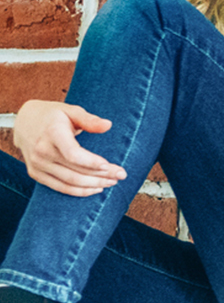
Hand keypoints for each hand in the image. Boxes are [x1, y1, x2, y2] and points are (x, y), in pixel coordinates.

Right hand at [10, 100, 124, 195]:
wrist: (24, 122)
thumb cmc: (53, 115)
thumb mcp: (71, 111)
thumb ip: (89, 119)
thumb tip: (108, 125)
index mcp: (52, 133)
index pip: (73, 154)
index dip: (91, 162)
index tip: (109, 165)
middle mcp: (42, 151)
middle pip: (75, 170)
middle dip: (102, 175)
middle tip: (121, 175)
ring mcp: (37, 164)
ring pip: (70, 182)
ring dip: (94, 185)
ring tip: (112, 182)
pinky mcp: (35, 173)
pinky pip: (60, 187)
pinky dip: (79, 191)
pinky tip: (95, 189)